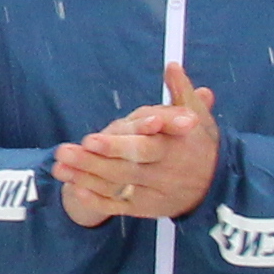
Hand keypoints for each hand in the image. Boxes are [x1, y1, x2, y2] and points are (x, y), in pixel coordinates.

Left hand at [52, 64, 221, 224]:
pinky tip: (75, 188)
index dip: (117, 145)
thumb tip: (172, 66)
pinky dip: (96, 199)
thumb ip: (181, 93)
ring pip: (115, 186)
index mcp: (174, 148)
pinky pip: (117, 205)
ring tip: (58, 165)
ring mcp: (152, 192)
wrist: (215, 187)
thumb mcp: (197, 117)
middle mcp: (163, 172)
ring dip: (85, 176)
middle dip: (92, 161)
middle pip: (124, 168)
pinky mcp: (144, 207)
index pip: (144, 147)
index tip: (91, 139)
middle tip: (63, 151)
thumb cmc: (198, 145)